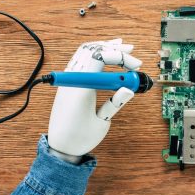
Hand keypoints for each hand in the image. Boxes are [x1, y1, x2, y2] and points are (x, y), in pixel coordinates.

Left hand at [47, 39, 142, 160]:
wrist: (59, 148)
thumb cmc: (79, 138)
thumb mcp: (102, 123)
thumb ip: (115, 103)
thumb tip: (129, 89)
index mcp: (80, 89)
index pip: (100, 57)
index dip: (120, 57)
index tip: (135, 66)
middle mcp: (71, 81)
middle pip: (91, 50)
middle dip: (113, 48)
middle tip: (131, 51)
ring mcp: (67, 81)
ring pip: (83, 52)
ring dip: (102, 47)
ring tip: (120, 46)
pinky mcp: (67, 84)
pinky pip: (78, 60)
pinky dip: (92, 54)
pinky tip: (103, 54)